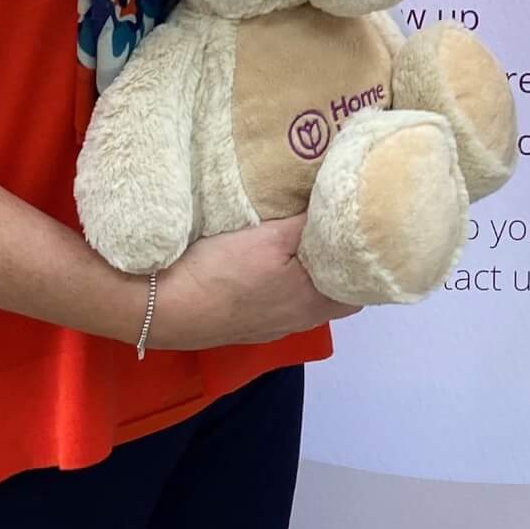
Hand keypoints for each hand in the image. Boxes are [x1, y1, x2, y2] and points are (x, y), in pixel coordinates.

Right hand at [140, 217, 357, 349]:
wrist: (160, 307)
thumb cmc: (222, 272)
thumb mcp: (272, 238)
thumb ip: (309, 223)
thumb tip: (343, 203)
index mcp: (313, 304)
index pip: (359, 288)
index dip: (366, 261)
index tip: (368, 230)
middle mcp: (297, 321)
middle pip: (332, 292)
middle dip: (338, 261)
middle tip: (337, 223)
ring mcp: (267, 325)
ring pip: (303, 295)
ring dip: (307, 269)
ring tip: (306, 232)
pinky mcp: (242, 322)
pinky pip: (276, 300)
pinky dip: (281, 279)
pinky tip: (269, 256)